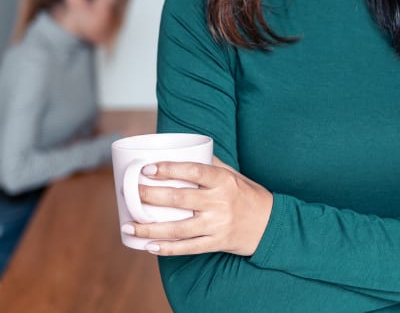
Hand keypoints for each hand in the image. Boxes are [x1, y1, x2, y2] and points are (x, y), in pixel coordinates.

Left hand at [122, 156, 272, 256]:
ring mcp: (218, 224)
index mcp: (223, 181)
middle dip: (150, 196)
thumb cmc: (248, 195)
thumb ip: (209, 164)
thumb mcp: (234, 174)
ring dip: (150, 228)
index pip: (193, 172)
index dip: (169, 169)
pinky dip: (167, 249)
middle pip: (179, 199)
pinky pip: (188, 248)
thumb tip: (181, 150)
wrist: (271, 225)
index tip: (147, 169)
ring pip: (178, 228)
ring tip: (128, 226)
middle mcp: (220, 202)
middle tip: (130, 193)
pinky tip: (149, 247)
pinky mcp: (217, 242)